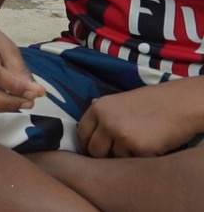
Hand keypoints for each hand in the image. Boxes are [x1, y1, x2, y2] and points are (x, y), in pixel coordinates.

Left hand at [78, 83, 201, 157]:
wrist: (180, 103)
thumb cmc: (151, 102)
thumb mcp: (119, 100)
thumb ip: (103, 112)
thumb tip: (85, 123)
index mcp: (99, 108)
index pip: (82, 133)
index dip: (87, 143)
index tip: (94, 149)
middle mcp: (106, 121)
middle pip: (94, 150)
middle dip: (104, 154)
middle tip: (117, 151)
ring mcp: (122, 135)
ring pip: (115, 158)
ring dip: (125, 156)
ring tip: (140, 143)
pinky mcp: (139, 148)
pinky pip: (133, 162)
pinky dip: (141, 158)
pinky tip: (150, 146)